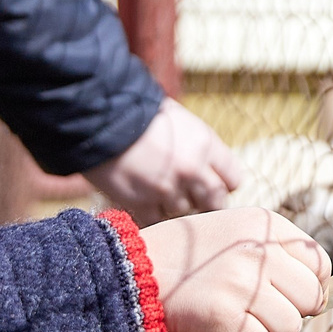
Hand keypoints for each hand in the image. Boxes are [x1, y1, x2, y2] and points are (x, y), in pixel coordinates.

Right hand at [87, 98, 246, 223]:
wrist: (98, 117)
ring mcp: (168, 190)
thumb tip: (205, 164)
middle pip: (215, 202)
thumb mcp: (177, 118)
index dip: (223, 183)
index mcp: (205, 144)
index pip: (233, 178)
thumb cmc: (137, 111)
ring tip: (159, 191)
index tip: (213, 183)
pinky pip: (158, 220)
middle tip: (193, 197)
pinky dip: (152, 214)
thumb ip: (196, 144)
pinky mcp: (143, 204)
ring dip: (175, 205)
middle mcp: (192, 170)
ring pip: (185, 212)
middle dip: (206, 201)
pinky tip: (143, 200)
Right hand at [140, 207, 332, 331]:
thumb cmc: (190, 260)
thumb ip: (281, 256)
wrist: (134, 274)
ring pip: (290, 325)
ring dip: (264, 328)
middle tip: (253, 306)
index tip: (281, 291)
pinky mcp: (227, 318)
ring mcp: (243, 284)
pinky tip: (218, 325)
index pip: (319, 264)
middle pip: (310, 298)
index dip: (306, 285)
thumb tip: (329, 296)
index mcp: (266, 225)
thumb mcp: (237, 236)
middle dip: (288, 310)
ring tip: (232, 313)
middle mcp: (259, 250)